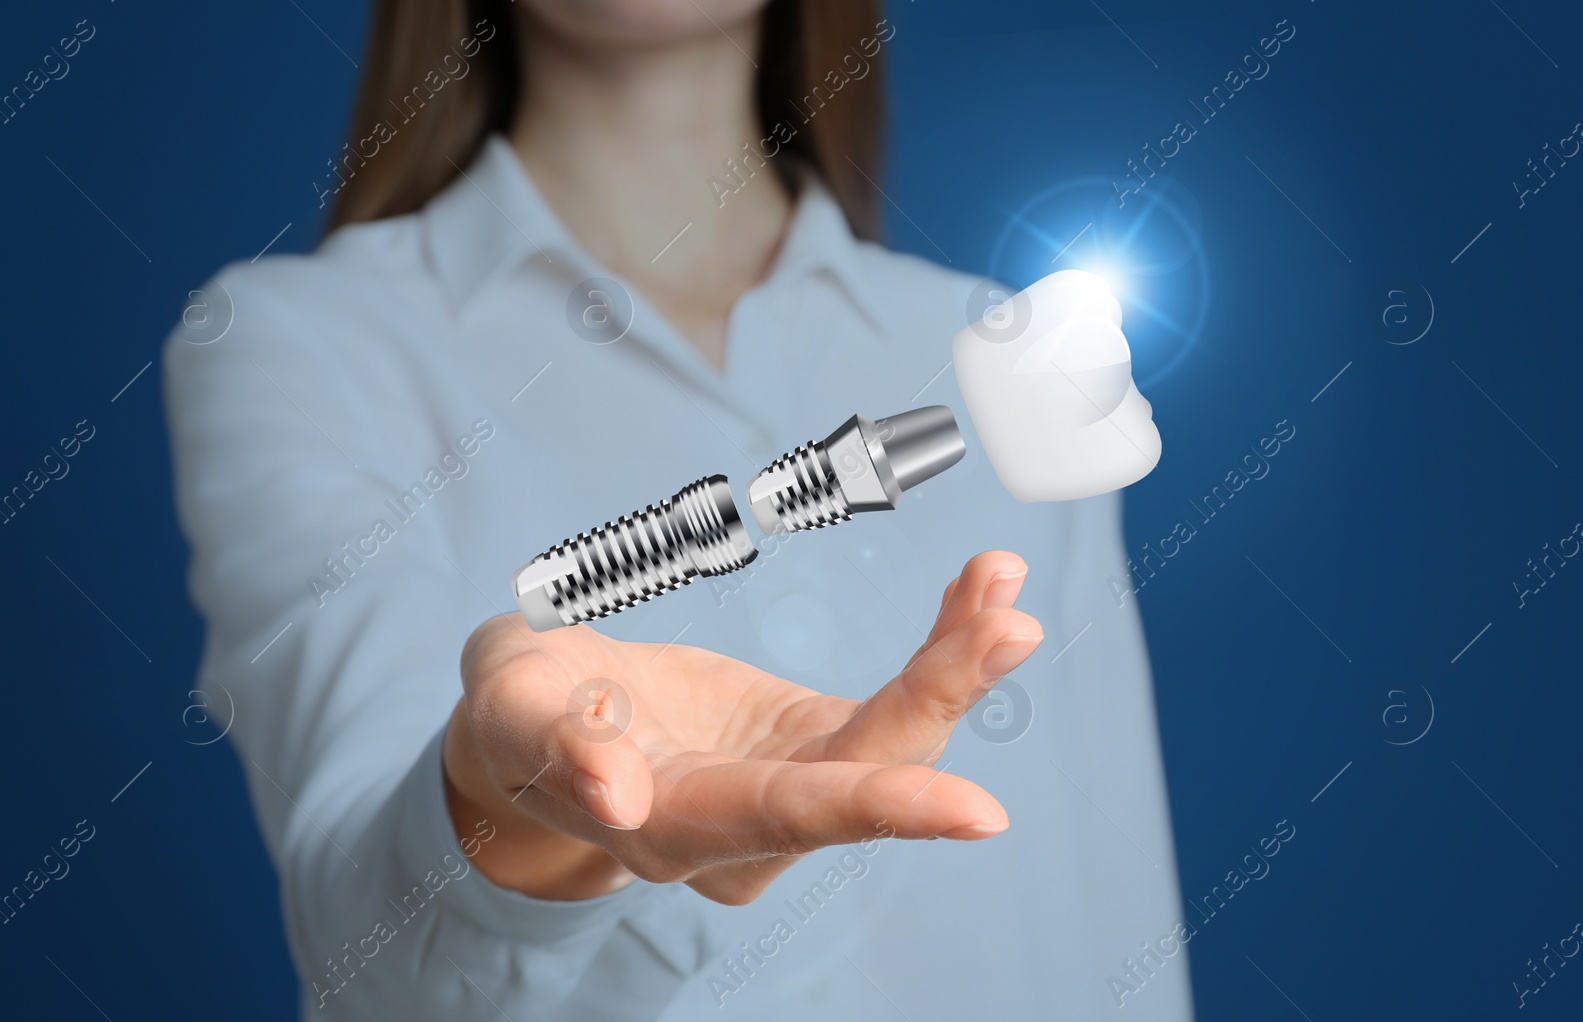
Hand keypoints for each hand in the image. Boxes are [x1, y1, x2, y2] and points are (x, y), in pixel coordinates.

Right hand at [443, 550, 1041, 905]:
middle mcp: (753, 826)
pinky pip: (893, 702)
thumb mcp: (512, 713)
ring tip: (1002, 584)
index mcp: (677, 827)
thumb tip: (615, 792)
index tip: (978, 811)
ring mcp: (794, 787)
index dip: (880, 806)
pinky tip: (982, 591)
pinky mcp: (815, 745)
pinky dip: (941, 648)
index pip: (788, 817)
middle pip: (866, 770)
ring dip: (956, 663)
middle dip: (942, 698)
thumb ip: (558, 746)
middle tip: (1010, 625)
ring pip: (895, 736)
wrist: (548, 722)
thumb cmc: (520, 716)